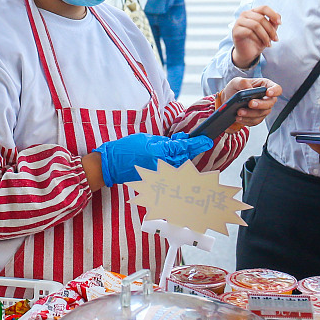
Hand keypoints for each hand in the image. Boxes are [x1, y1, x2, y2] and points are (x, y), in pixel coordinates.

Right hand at [92, 132, 213, 185]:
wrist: (112, 164)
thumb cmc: (126, 149)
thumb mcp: (147, 139)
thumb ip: (164, 142)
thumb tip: (177, 143)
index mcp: (160, 152)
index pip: (184, 147)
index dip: (198, 143)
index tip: (207, 140)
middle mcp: (162, 165)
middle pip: (184, 157)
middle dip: (188, 149)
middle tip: (190, 141)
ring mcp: (159, 174)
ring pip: (178, 165)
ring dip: (179, 157)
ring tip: (172, 148)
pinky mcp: (156, 179)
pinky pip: (170, 172)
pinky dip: (172, 165)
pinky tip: (167, 159)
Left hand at [220, 77, 279, 131]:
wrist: (228, 100)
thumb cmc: (235, 89)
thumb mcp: (236, 82)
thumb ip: (242, 82)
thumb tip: (248, 88)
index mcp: (265, 86)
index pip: (276, 88)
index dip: (275, 91)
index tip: (268, 92)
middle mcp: (266, 98)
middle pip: (270, 103)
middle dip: (260, 104)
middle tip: (250, 103)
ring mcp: (263, 109)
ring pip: (262, 113)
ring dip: (250, 114)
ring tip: (239, 112)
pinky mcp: (257, 118)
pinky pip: (255, 121)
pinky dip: (246, 120)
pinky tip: (239, 118)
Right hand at [230, 5, 279, 68]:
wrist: (248, 53)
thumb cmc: (258, 40)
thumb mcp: (268, 31)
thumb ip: (273, 22)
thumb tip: (278, 16)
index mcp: (253, 12)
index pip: (264, 8)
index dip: (273, 14)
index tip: (280, 23)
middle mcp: (244, 14)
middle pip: (261, 18)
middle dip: (270, 30)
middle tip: (275, 39)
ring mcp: (238, 22)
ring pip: (255, 25)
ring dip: (265, 36)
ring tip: (269, 44)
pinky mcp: (235, 31)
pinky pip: (249, 32)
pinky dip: (257, 39)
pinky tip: (261, 45)